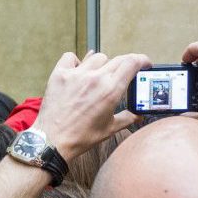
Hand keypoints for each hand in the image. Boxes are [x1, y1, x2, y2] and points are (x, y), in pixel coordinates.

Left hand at [33, 52, 150, 159]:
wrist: (52, 140)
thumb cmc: (81, 136)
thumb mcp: (110, 129)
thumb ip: (128, 118)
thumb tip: (139, 115)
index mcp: (111, 90)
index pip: (132, 63)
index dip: (142, 60)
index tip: (144, 63)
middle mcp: (95, 78)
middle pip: (117, 59)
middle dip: (125, 64)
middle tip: (124, 73)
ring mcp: (76, 74)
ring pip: (96, 57)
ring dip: (102, 64)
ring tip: (99, 76)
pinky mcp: (59, 75)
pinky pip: (70, 57)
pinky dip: (76, 61)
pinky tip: (77, 71)